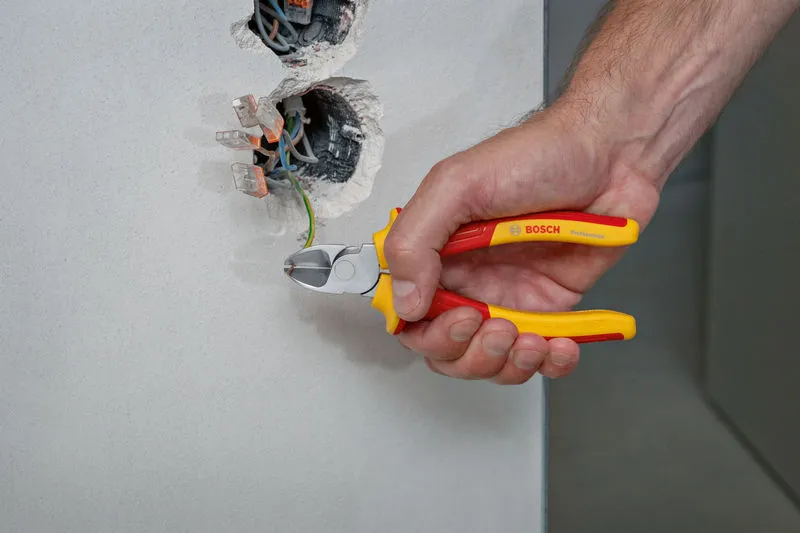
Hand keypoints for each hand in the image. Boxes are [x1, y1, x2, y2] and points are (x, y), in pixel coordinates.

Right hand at [384, 103, 660, 383]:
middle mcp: (467, 279)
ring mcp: (508, 296)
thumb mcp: (458, 185)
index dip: (428, 333)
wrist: (611, 154)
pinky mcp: (549, 307)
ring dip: (508, 364)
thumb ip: (416, 240)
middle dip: (471, 354)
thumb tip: (403, 301)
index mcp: (436, 253)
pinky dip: (550, 363)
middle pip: (447, 349)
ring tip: (533, 339)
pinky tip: (560, 346)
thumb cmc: (536, 155)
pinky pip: (540, 355)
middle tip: (499, 328)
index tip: (462, 318)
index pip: (410, 315)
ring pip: (491, 361)